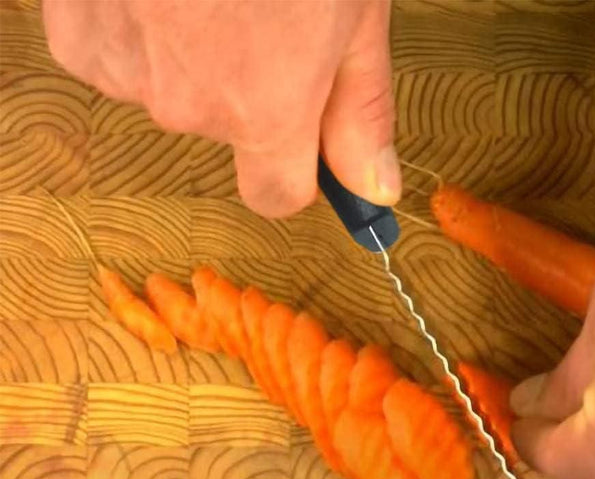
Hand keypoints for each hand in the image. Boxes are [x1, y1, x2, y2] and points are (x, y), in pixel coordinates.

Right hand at [42, 0, 398, 216]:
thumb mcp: (353, 12)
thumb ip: (361, 107)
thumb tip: (373, 189)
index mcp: (264, 110)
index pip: (276, 195)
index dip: (296, 165)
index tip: (306, 133)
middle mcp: (187, 105)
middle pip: (225, 128)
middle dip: (247, 83)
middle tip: (263, 6)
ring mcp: (123, 66)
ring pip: (169, 86)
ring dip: (190, 49)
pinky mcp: (73, 28)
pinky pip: (117, 52)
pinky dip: (138, 23)